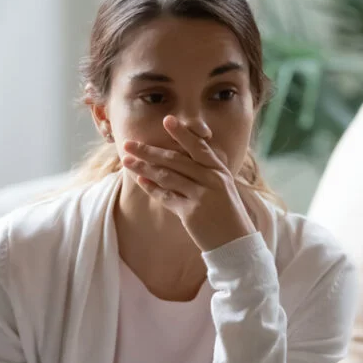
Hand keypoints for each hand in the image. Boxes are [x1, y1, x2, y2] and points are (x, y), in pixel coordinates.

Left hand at [122, 115, 256, 251]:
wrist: (236, 242)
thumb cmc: (227, 213)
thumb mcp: (222, 186)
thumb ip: (204, 171)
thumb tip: (178, 157)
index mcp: (219, 170)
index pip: (198, 146)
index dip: (182, 133)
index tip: (166, 119)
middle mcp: (211, 179)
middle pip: (175, 160)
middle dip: (149, 151)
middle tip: (128, 143)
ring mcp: (201, 196)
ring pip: (167, 177)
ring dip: (144, 167)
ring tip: (126, 161)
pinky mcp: (191, 213)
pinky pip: (167, 197)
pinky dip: (152, 188)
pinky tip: (141, 180)